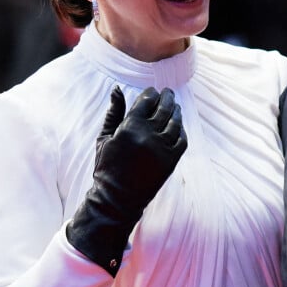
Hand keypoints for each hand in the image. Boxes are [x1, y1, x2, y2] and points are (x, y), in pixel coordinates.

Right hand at [66, 86, 186, 274]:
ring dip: (176, 111)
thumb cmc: (107, 166)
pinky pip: (181, 138)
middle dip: (166, 97)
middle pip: (164, 107)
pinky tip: (177, 125)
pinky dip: (181, 129)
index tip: (152, 92)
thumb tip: (117, 88)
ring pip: (175, 121)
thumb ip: (114, 112)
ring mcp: (162, 148)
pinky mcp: (171, 160)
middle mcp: (148, 135)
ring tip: (174, 107)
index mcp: (130, 127)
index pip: (146, 100)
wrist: (117, 198)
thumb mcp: (105, 137)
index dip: (151, 93)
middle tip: (167, 93)